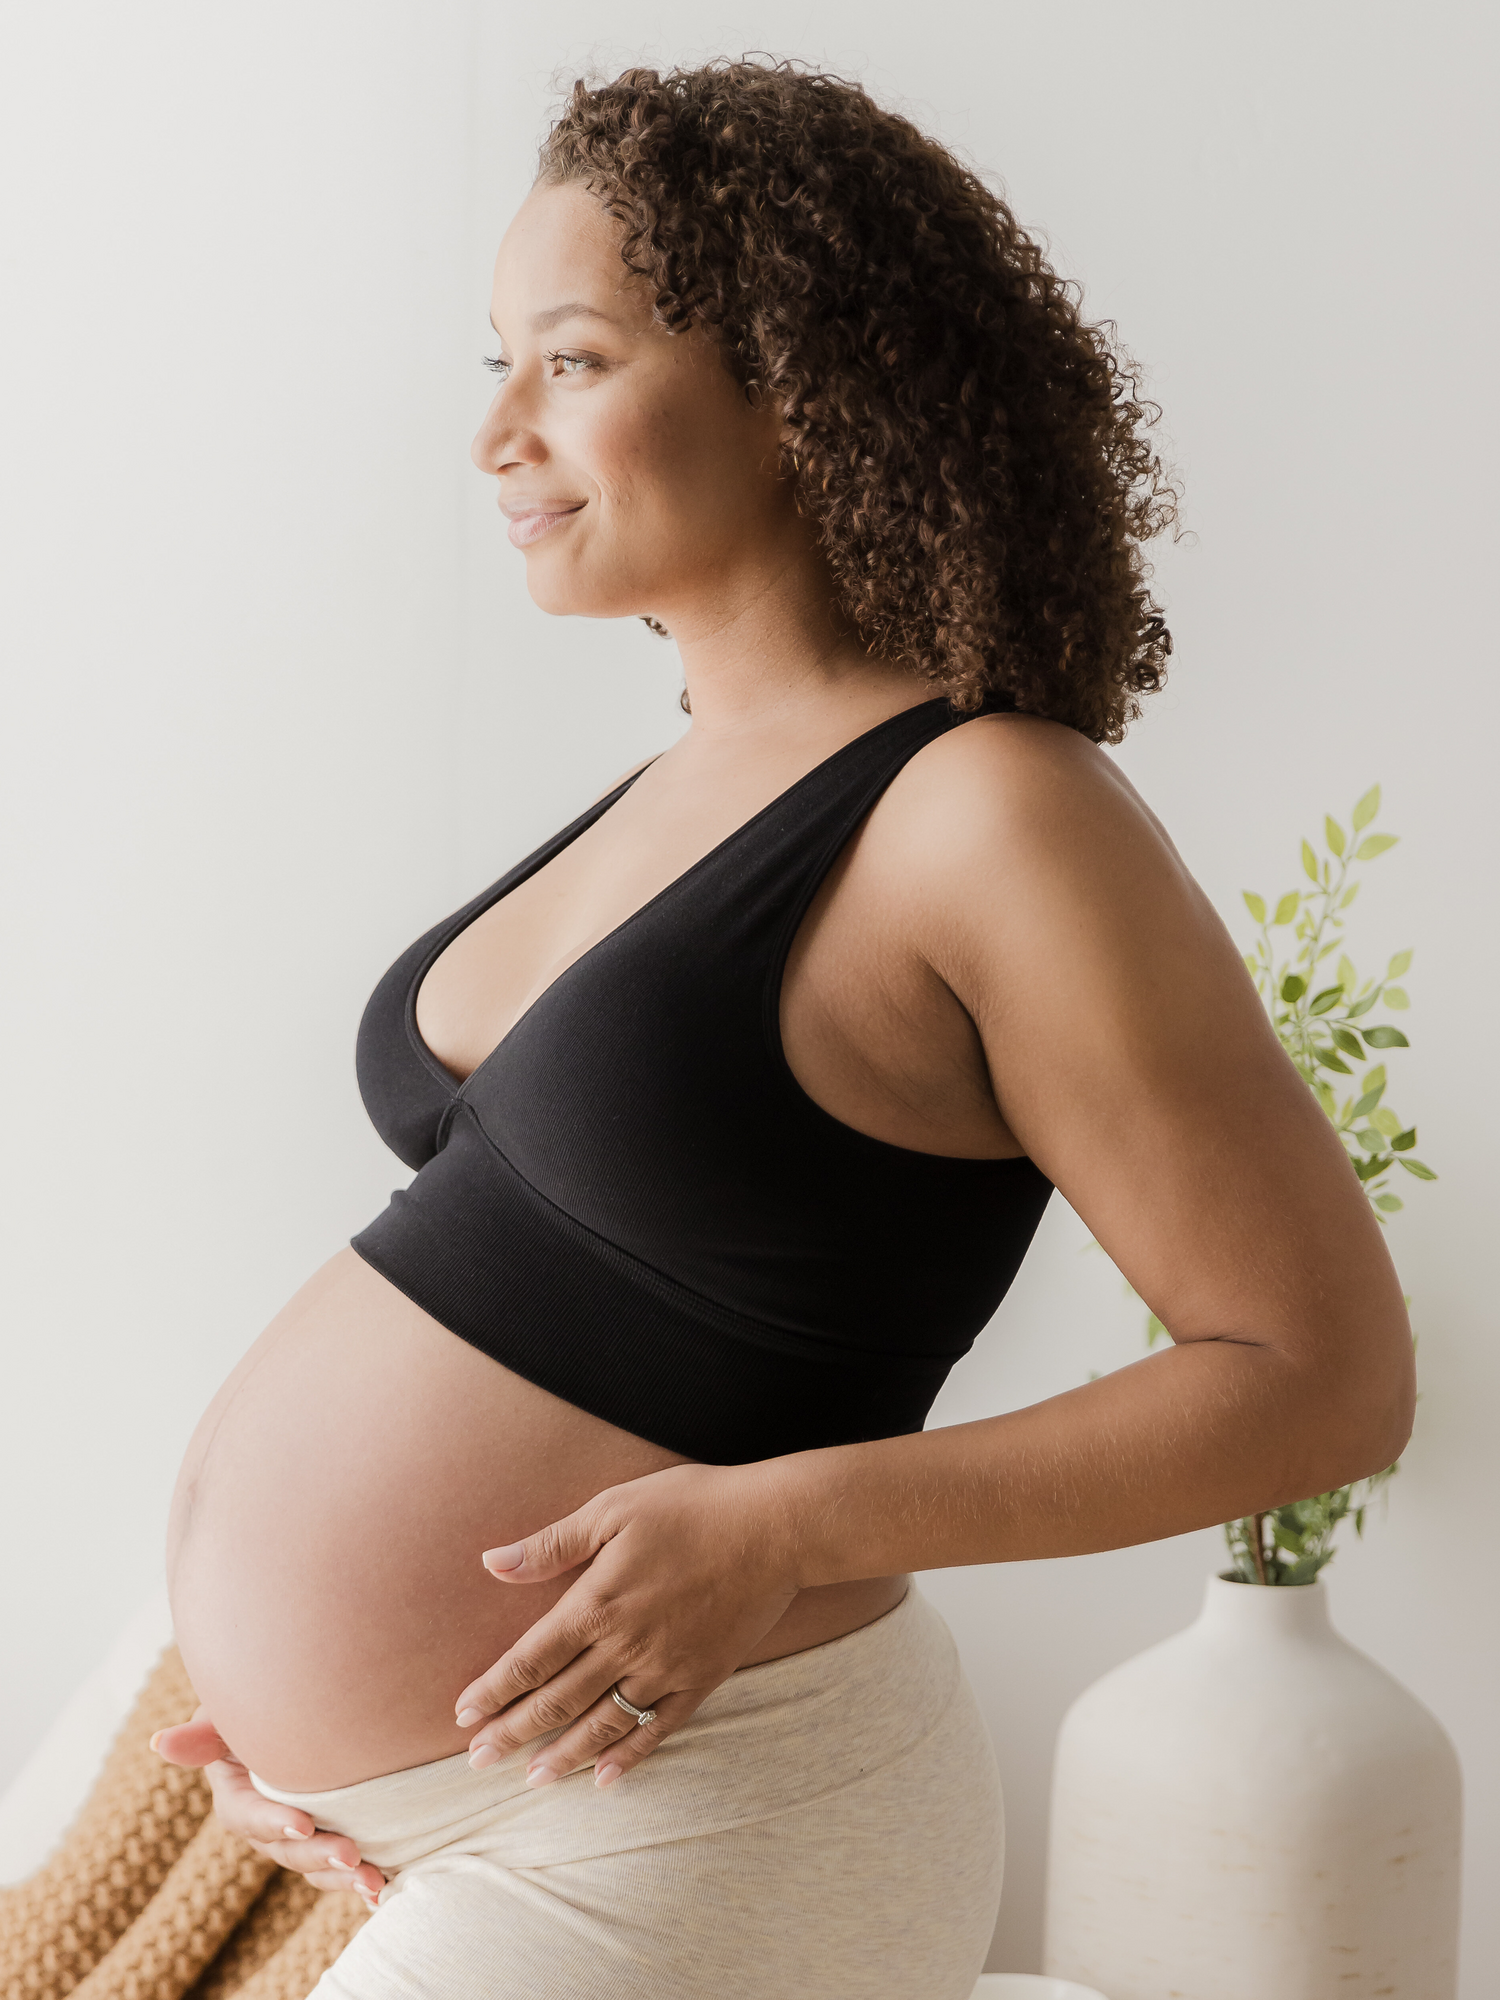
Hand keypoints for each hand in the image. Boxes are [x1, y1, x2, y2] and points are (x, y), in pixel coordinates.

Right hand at [152, 1709, 384, 1907]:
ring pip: (314, 1865)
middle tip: (352, 1855)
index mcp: (237, 1796)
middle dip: (317, 1855)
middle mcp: (265, 1824)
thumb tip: (159, 1742)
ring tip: (375, 1883)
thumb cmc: (257, 1705)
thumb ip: (203, 1732)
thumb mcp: (228, 1714)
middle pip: (286, 1849)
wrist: (295, 1709)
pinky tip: (384, 1890)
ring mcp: (297, 1834)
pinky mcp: (328, 1835)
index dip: (272, 1821)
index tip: (303, 1822)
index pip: (249, 1815)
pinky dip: (358, 1880)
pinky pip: (338, 1867)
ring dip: (342, 1878)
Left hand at [453, 1461, 798, 1788]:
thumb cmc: (692, 1506)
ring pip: (602, 1724)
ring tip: (531, 1780)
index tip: (462, 1717)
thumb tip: (492, 1564)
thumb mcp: (613, 1508)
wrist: (776, 1527)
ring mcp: (665, 1669)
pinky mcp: (702, 1678)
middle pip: (556, 1701)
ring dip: (562, 1755)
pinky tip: (604, 1777)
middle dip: (512, 1733)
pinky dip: (628, 1757)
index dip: (493, 1690)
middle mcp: (625, 1646)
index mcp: (596, 1602)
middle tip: (477, 1762)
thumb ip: (552, 1543)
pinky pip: (658, 1730)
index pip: (529, 1659)